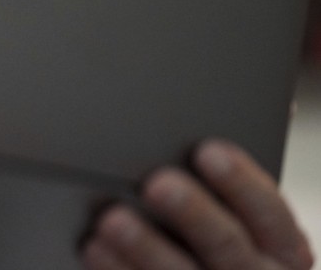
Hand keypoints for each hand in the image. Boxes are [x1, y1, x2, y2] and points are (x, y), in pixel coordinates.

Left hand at [82, 140, 313, 269]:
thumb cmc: (220, 242)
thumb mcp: (242, 218)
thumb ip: (229, 186)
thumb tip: (215, 128)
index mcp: (282, 248)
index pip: (270, 213)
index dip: (241, 182)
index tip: (207, 151)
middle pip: (227, 246)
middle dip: (192, 213)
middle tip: (156, 183)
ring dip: (145, 247)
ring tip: (112, 219)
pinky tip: (94, 248)